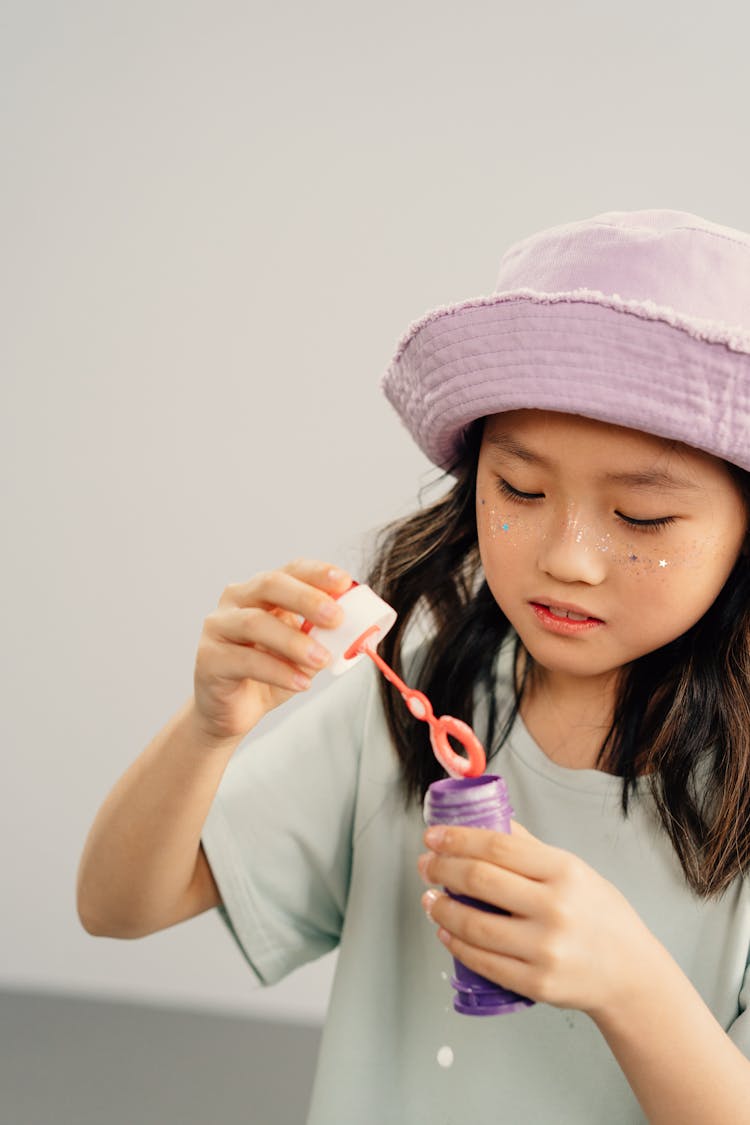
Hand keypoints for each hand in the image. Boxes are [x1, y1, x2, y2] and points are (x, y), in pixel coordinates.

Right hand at [192, 559, 351, 743]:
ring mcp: (218, 626)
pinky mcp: (209, 658)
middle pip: (269, 585)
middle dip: (306, 599)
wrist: (232, 710)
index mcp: (262, 590)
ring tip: (322, 660)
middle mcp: (236, 600)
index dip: (317, 573)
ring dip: (294, 642)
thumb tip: (356, 628)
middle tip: (336, 618)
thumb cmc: (269, 672)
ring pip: (255, 623)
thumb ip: (323, 636)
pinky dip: (278, 671)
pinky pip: (245, 660)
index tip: (344, 582)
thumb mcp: (303, 651)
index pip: (290, 569)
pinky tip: (301, 683)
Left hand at [418, 821, 658, 1016]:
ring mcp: (545, 949)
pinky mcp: (536, 983)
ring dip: (441, 909)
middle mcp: (555, 908)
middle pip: (479, 880)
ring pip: (473, 924)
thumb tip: (488, 820)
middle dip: (442, 869)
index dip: (457, 839)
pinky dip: (455, 944)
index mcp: (563, 871)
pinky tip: (446, 931)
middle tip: (427, 865)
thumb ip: (530, 847)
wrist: (630, 973)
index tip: (434, 836)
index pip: (497, 846)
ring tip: (430, 899)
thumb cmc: (600, 915)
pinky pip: (482, 961)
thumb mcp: (574, 869)